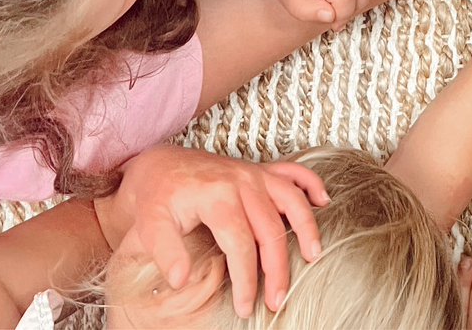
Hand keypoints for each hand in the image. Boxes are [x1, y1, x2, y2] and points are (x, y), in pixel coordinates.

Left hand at [107, 146, 328, 316]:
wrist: (161, 165)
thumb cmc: (157, 197)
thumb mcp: (149, 225)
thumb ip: (166, 252)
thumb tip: (181, 280)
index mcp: (217, 196)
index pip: (240, 245)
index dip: (246, 279)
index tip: (246, 306)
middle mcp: (242, 182)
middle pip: (271, 229)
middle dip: (278, 268)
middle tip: (278, 299)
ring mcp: (255, 173)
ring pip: (292, 200)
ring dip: (306, 228)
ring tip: (314, 255)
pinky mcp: (261, 169)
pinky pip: (294, 172)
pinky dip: (312, 184)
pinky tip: (323, 201)